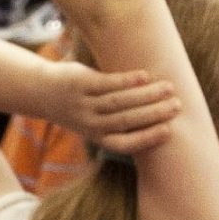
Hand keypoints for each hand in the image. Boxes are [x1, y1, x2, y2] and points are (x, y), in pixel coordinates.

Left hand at [46, 63, 179, 155]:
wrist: (41, 90)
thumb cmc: (80, 107)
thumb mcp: (95, 121)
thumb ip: (120, 122)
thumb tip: (160, 120)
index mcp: (97, 137)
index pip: (124, 143)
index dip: (147, 139)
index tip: (169, 131)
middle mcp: (90, 124)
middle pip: (126, 121)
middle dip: (154, 113)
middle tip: (177, 106)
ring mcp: (84, 104)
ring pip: (119, 101)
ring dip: (147, 95)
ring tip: (168, 87)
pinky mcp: (80, 84)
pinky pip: (107, 83)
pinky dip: (128, 80)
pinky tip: (144, 76)